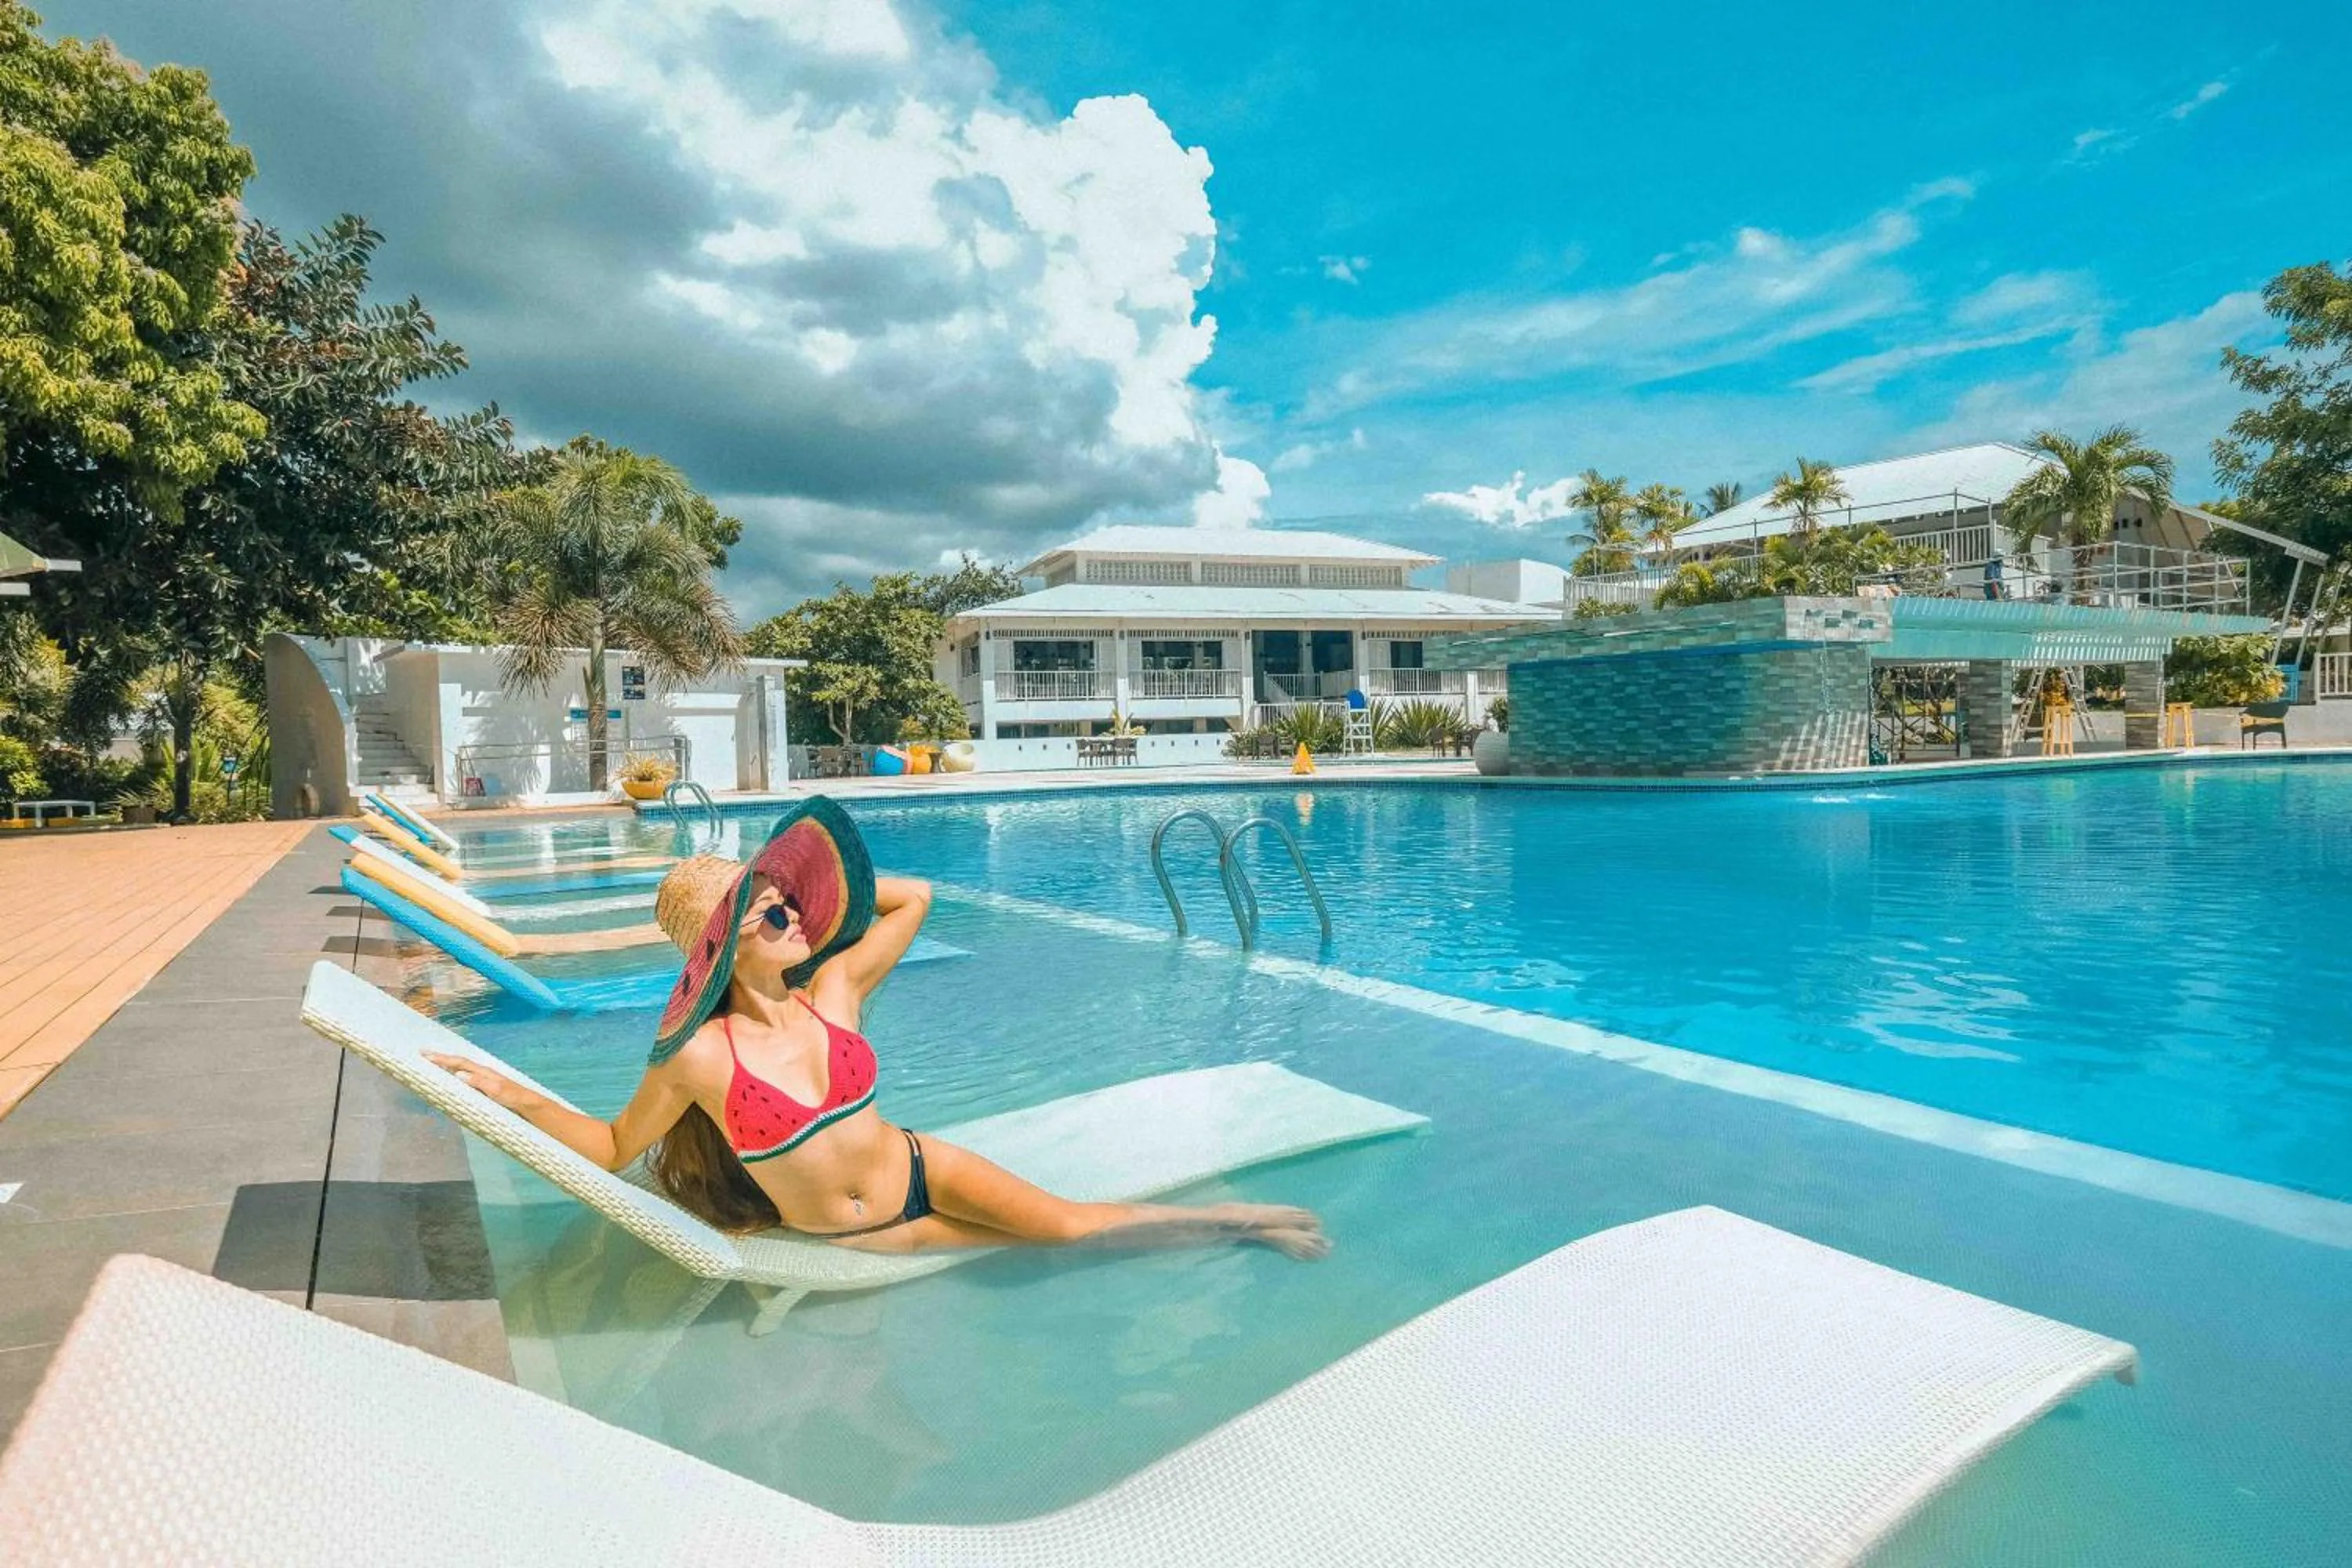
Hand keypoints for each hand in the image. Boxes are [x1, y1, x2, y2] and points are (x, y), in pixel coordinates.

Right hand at [423, 1051, 539, 1112]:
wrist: (528, 1105)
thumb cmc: (514, 1098)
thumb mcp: (497, 1090)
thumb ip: (479, 1082)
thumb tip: (458, 1074)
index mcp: (484, 1072)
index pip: (460, 1063)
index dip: (442, 1059)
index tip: (426, 1055)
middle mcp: (483, 1073)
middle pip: (458, 1062)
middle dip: (441, 1058)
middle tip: (423, 1053)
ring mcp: (484, 1079)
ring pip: (461, 1068)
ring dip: (447, 1064)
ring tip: (432, 1061)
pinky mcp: (485, 1087)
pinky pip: (466, 1076)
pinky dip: (455, 1073)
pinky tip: (451, 1076)